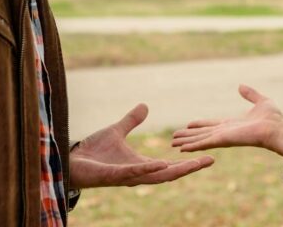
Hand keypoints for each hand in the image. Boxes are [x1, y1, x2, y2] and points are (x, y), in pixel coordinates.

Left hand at [70, 103, 214, 187]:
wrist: (71, 161)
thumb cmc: (92, 152)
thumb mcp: (116, 131)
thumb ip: (131, 121)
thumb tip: (145, 106)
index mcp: (141, 165)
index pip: (170, 165)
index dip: (188, 161)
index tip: (207, 156)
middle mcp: (138, 174)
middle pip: (170, 173)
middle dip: (190, 167)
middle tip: (210, 160)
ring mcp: (127, 176)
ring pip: (157, 176)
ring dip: (175, 170)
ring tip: (194, 164)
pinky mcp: (114, 175)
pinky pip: (134, 173)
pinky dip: (148, 169)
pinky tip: (161, 163)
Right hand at [171, 85, 282, 156]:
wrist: (277, 130)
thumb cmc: (273, 119)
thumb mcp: (262, 101)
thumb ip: (250, 94)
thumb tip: (241, 86)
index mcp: (232, 124)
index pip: (212, 125)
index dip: (200, 125)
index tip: (189, 124)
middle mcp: (225, 132)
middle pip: (202, 134)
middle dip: (188, 136)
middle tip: (174, 137)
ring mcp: (223, 137)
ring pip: (200, 139)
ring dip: (186, 142)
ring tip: (173, 143)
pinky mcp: (223, 140)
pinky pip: (204, 143)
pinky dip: (192, 146)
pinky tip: (181, 149)